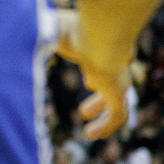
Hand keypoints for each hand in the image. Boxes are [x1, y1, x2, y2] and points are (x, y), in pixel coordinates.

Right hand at [55, 10, 130, 138]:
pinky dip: (106, 126)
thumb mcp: (60, 30)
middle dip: (98, 100)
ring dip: (103, 118)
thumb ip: (54, 35)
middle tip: (85, 110)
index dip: (97, 74)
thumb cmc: (78, 29)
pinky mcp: (119, 93)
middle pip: (111, 85)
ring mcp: (119, 80)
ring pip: (117, 103)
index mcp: (101, 49)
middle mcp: (113, 65)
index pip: (106, 63)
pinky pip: (117, 116)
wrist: (102, 34)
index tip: (86, 78)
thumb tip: (43, 33)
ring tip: (89, 132)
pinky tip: (90, 134)